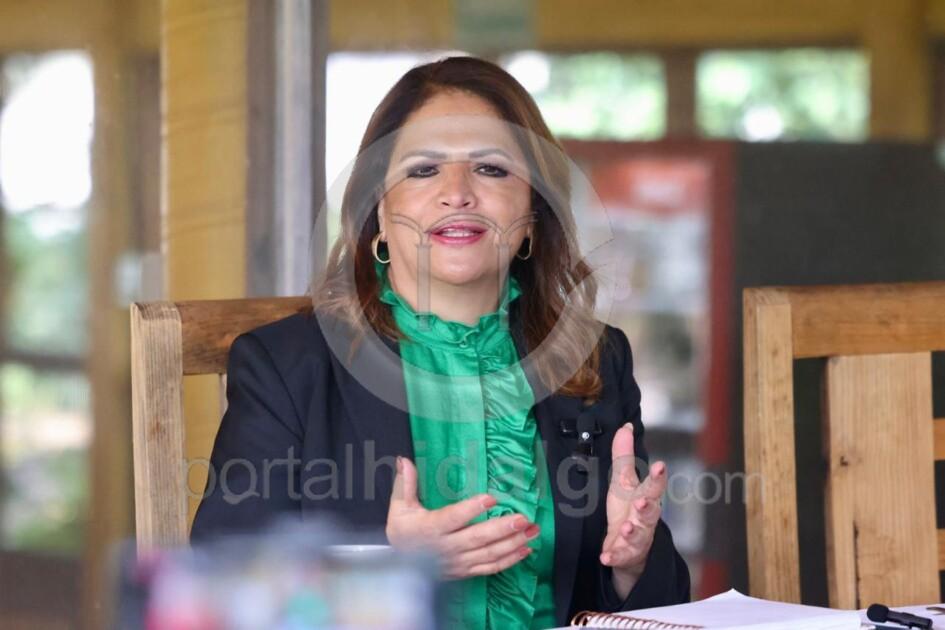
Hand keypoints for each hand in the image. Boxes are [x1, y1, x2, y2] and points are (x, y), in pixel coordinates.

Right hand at [386, 455, 539, 578]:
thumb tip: (405, 460)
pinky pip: (490, 568)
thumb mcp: (399, 508)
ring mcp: (458, 562)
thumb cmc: (403, 535)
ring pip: (488, 554)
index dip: (471, 509)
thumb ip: (405, 484)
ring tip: (532, 531)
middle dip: (502, 528)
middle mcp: (446, 547)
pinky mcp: (465, 572)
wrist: (399, 569)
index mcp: (431, 528)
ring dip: (512, 543)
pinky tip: (525, 550)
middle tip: (523, 518)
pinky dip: (509, 561)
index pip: (453, 518)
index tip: (490, 498)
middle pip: (477, 538)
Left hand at [600, 423, 667, 597]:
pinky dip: (614, 557)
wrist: (628, 548)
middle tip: (643, 501)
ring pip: (638, 535)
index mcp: (644, 498)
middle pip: (650, 512)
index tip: (660, 466)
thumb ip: (623, 456)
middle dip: (648, 506)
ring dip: (632, 531)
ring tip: (626, 527)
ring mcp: (636, 539)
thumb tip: (625, 426)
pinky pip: (620, 557)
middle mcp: (644, 519)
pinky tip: (606, 557)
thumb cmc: (627, 510)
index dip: (657, 477)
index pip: (653, 486)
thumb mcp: (623, 482)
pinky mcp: (624, 555)